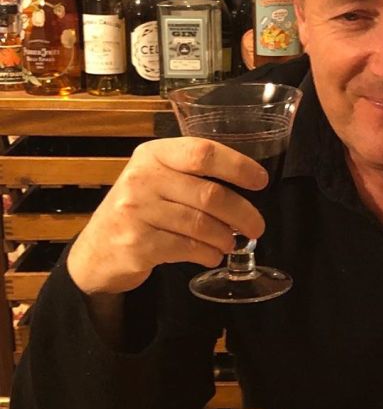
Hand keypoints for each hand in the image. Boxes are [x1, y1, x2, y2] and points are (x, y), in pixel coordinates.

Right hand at [67, 137, 266, 295]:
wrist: (95, 250)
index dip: (237, 166)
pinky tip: (211, 255)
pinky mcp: (137, 244)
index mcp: (153, 155)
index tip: (260, 181)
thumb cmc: (138, 211)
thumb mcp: (156, 180)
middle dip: (243, 213)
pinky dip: (208, 254)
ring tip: (230, 243)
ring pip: (202, 225)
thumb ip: (191, 175)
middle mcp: (142, 179)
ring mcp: (136, 212)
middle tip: (257, 226)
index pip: (202, 153)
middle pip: (210, 194)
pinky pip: (188, 248)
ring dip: (225, 238)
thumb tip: (245, 187)